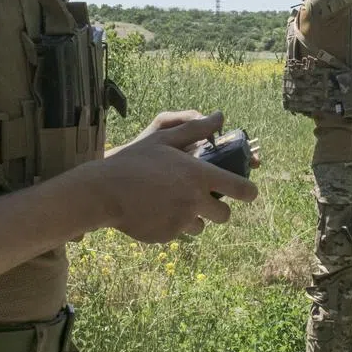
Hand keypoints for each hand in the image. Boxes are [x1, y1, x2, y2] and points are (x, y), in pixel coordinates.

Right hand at [98, 111, 258, 242]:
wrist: (103, 192)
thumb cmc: (134, 160)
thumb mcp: (164, 139)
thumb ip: (196, 129)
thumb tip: (220, 117)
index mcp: (199, 176)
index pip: (241, 189)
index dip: (249, 191)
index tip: (248, 192)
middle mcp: (194, 201)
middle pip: (224, 215)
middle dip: (218, 209)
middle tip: (203, 199)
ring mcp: (180, 221)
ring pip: (201, 226)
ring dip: (195, 218)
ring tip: (173, 203)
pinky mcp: (167, 235)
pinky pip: (178, 232)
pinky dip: (172, 224)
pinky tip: (155, 210)